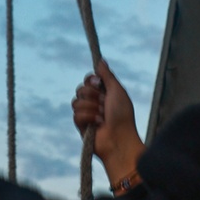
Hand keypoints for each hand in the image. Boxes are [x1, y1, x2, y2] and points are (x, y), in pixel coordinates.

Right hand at [71, 59, 143, 189]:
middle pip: (80, 89)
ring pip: (76, 102)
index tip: (99, 84)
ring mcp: (87, 115)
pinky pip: (76, 115)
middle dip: (93, 95)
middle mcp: (94, 103)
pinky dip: (89, 118)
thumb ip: (107, 75)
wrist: (120, 138)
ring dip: (92, 108)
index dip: (92, 81)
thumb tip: (101, 60)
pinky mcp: (81, 126)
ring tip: (102, 117)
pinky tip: (98, 125)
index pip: (88, 80)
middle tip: (104, 104)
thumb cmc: (123, 115)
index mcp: (104, 94)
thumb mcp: (117, 91)